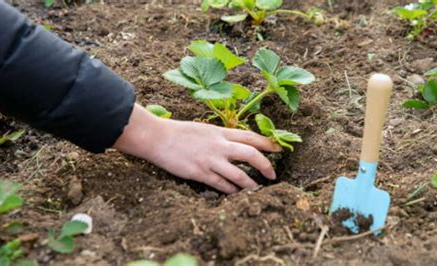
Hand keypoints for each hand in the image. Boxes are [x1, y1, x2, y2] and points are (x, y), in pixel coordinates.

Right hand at [113, 104, 281, 192]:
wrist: (157, 138)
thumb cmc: (178, 132)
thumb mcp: (204, 129)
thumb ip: (220, 136)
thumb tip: (233, 144)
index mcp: (220, 132)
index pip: (250, 137)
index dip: (268, 143)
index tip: (279, 148)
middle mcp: (219, 145)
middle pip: (251, 155)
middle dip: (266, 165)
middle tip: (272, 174)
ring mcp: (210, 160)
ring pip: (239, 175)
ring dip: (250, 184)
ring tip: (256, 189)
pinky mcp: (200, 173)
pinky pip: (221, 185)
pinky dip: (231, 191)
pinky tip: (236, 194)